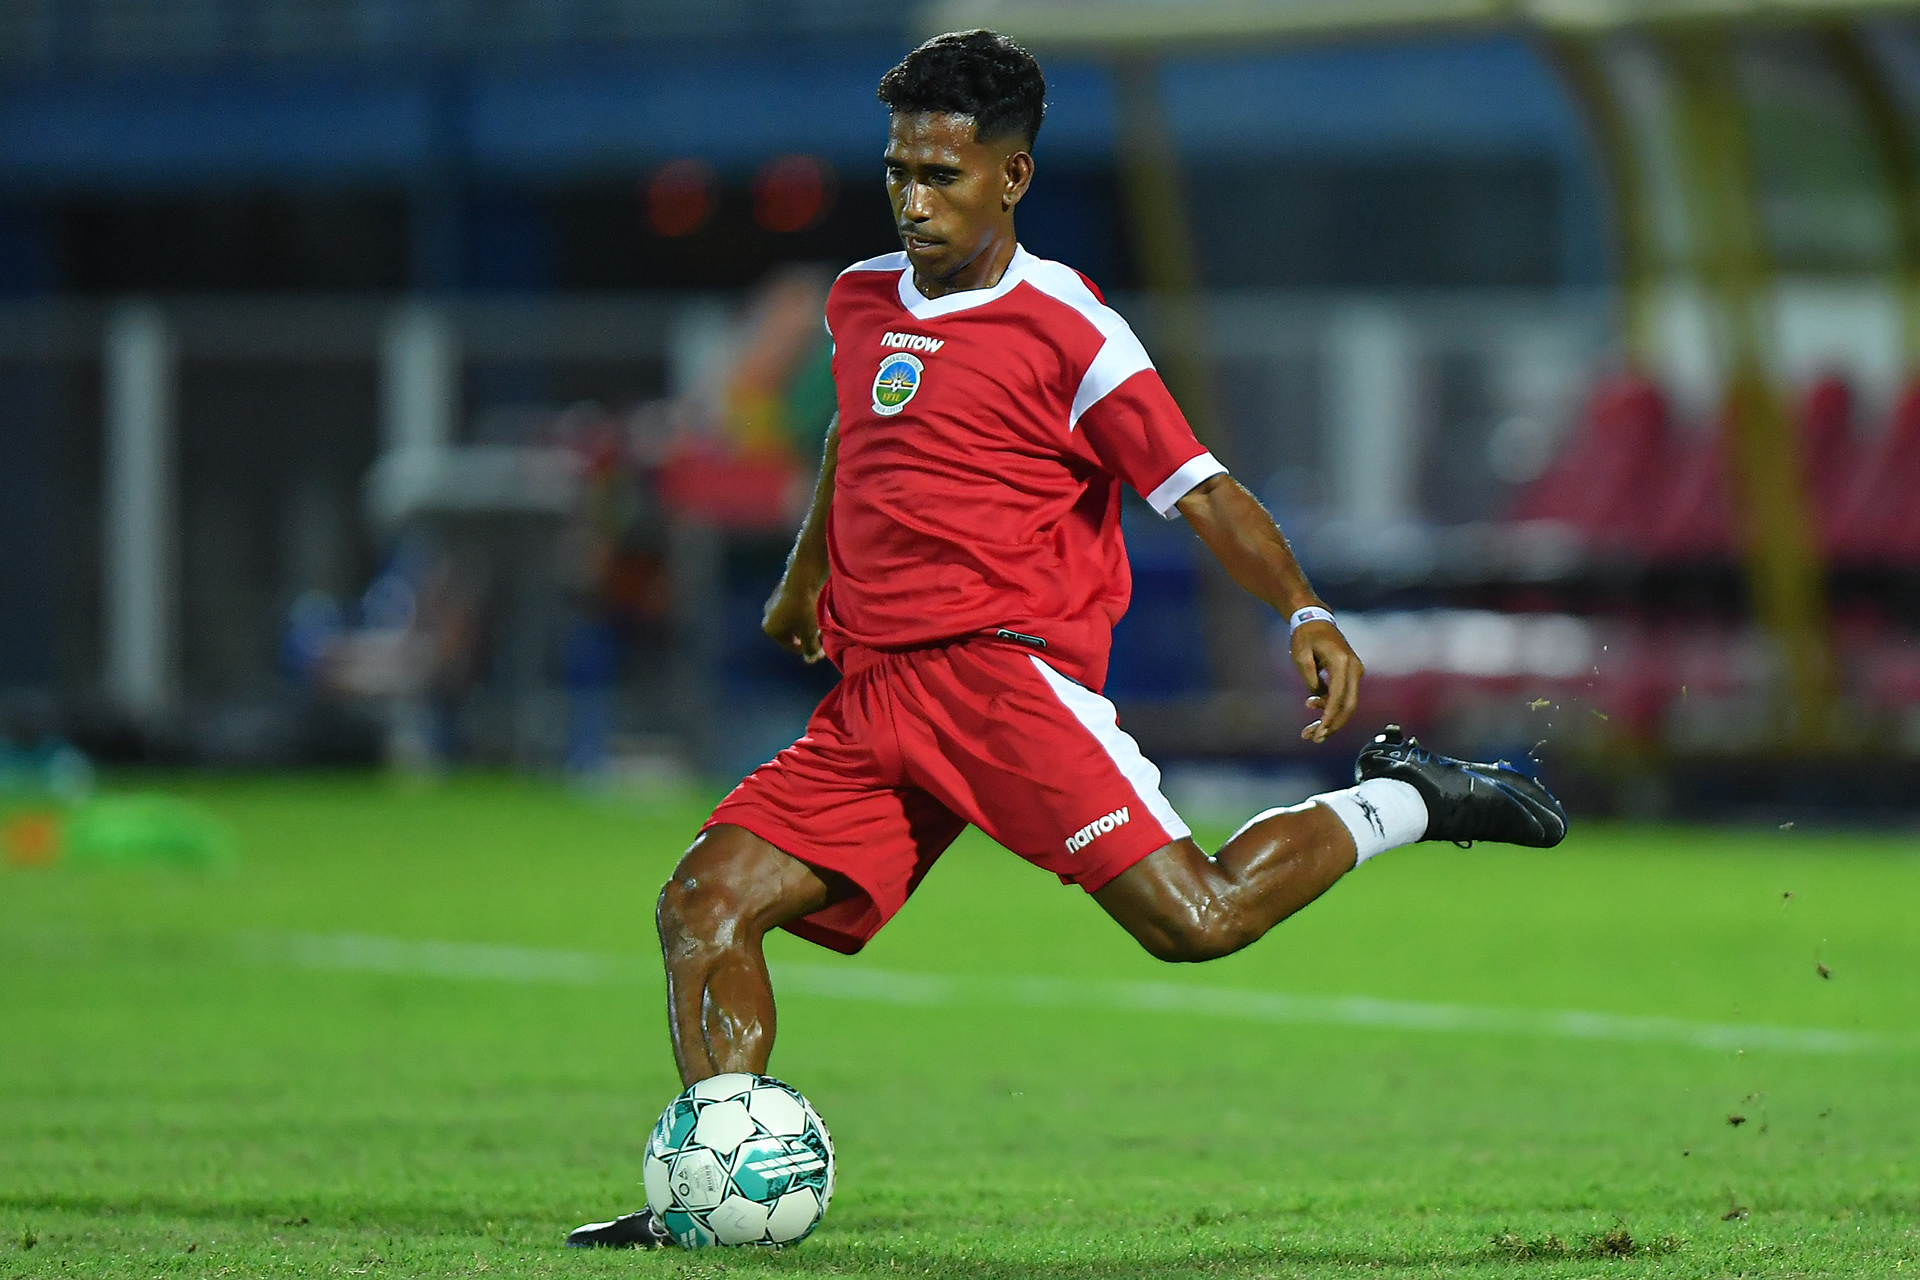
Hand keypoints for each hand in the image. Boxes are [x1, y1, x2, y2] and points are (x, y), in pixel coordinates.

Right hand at [762, 579, 823, 662]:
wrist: (804, 576)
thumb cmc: (805, 608)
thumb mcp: (809, 631)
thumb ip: (809, 648)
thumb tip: (810, 661)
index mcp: (771, 628)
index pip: (790, 646)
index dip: (808, 650)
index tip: (821, 650)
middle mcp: (768, 616)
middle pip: (792, 632)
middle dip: (808, 636)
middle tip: (823, 637)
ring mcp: (774, 602)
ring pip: (794, 620)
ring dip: (807, 624)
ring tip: (822, 624)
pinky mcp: (783, 590)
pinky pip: (794, 608)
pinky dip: (804, 612)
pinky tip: (816, 610)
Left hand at [1290, 620, 1362, 742]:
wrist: (1315, 620)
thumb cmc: (1305, 636)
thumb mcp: (1300, 655)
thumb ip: (1309, 677)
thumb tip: (1318, 697)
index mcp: (1342, 662)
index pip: (1339, 697)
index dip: (1328, 718)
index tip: (1317, 734)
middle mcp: (1354, 668)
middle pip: (1348, 706)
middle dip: (1332, 725)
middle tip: (1314, 739)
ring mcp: (1355, 672)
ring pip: (1347, 704)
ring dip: (1330, 719)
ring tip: (1308, 730)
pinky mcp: (1351, 675)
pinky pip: (1344, 697)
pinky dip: (1330, 707)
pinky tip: (1312, 705)